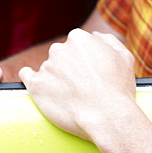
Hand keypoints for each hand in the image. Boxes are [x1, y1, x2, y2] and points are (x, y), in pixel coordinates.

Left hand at [18, 29, 136, 140]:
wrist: (107, 117)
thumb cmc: (118, 89)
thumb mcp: (124, 56)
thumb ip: (107, 40)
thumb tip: (94, 35)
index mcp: (79, 38)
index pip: (75, 44)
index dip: (83, 59)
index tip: (87, 72)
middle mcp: (59, 49)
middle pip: (60, 55)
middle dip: (68, 67)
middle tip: (80, 85)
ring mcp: (46, 67)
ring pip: (48, 68)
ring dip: (55, 78)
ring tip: (70, 95)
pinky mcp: (36, 86)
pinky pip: (27, 76)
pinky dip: (30, 78)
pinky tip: (37, 83)